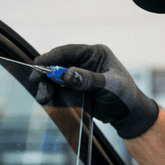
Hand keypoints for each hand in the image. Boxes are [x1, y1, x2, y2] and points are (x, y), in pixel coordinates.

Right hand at [31, 44, 158, 138]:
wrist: (128, 114)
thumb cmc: (124, 96)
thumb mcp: (109, 87)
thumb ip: (88, 80)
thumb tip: (67, 74)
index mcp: (95, 54)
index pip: (70, 51)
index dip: (52, 56)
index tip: (38, 64)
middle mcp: (84, 62)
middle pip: (58, 63)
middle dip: (46, 73)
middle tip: (36, 82)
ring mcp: (78, 75)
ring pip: (55, 76)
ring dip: (46, 85)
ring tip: (43, 98)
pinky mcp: (74, 88)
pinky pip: (58, 88)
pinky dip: (51, 93)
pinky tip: (47, 100)